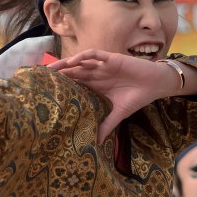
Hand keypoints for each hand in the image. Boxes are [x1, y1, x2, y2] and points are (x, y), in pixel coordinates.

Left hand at [47, 50, 180, 140]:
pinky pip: (95, 54)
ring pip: (80, 62)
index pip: (76, 84)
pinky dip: (84, 56)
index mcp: (98, 86)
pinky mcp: (112, 59)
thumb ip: (107, 125)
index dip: (62, 85)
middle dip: (59, 74)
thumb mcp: (119, 114)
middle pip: (74, 72)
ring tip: (52, 69)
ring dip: (66, 64)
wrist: (155, 85)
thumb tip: (98, 142)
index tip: (47, 91)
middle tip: (42, 78)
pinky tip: (73, 61)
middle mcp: (98, 74)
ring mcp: (103, 66)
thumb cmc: (137, 97)